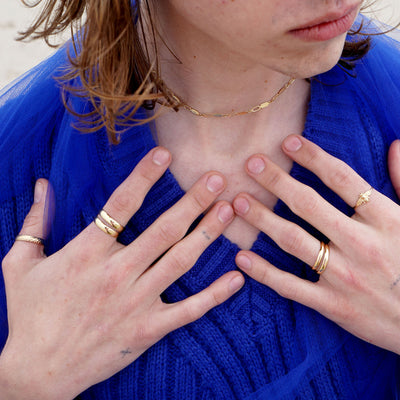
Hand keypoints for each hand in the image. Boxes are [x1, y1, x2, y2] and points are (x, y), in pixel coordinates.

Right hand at [0, 147, 243, 399]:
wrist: (36, 372)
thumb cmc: (27, 315)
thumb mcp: (20, 265)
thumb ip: (34, 222)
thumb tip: (41, 185)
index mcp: (86, 252)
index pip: (121, 204)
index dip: (145, 176)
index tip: (165, 154)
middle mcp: (116, 273)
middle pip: (163, 229)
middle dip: (193, 201)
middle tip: (218, 179)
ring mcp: (136, 303)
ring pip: (181, 261)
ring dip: (208, 234)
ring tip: (229, 210)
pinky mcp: (148, 329)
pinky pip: (189, 310)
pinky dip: (215, 294)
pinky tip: (238, 277)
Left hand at [233, 135, 399, 354]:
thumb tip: (394, 146)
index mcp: (385, 219)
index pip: (342, 178)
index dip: (312, 157)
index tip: (287, 142)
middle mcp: (361, 244)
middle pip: (308, 204)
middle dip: (276, 181)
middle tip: (250, 164)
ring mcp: (345, 276)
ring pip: (293, 240)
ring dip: (262, 219)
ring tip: (237, 203)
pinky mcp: (334, 305)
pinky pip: (291, 286)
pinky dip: (263, 272)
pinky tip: (241, 257)